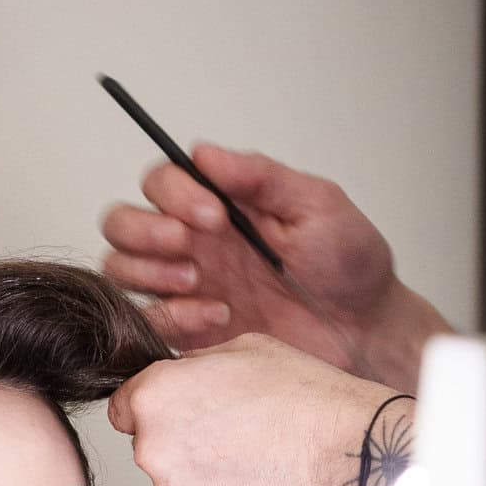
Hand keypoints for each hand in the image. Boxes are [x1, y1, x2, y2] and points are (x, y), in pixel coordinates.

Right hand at [102, 148, 444, 387]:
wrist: (365, 331)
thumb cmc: (349, 266)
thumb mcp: (315, 204)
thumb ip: (259, 176)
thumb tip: (206, 152)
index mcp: (222, 205)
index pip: (162, 181)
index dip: (174, 193)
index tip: (212, 215)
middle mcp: (196, 242)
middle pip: (123, 222)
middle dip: (146, 231)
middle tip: (190, 248)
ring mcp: (188, 288)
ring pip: (120, 268)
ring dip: (149, 272)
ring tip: (200, 282)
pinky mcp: (189, 332)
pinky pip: (147, 320)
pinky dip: (171, 316)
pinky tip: (217, 316)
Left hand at [109, 336, 397, 485]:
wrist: (346, 452)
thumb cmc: (305, 396)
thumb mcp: (242, 350)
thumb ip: (194, 368)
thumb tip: (179, 377)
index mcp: (154, 398)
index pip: (125, 409)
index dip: (155, 409)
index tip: (182, 414)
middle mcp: (152, 452)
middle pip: (153, 451)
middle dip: (184, 446)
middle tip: (235, 439)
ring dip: (205, 482)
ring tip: (255, 465)